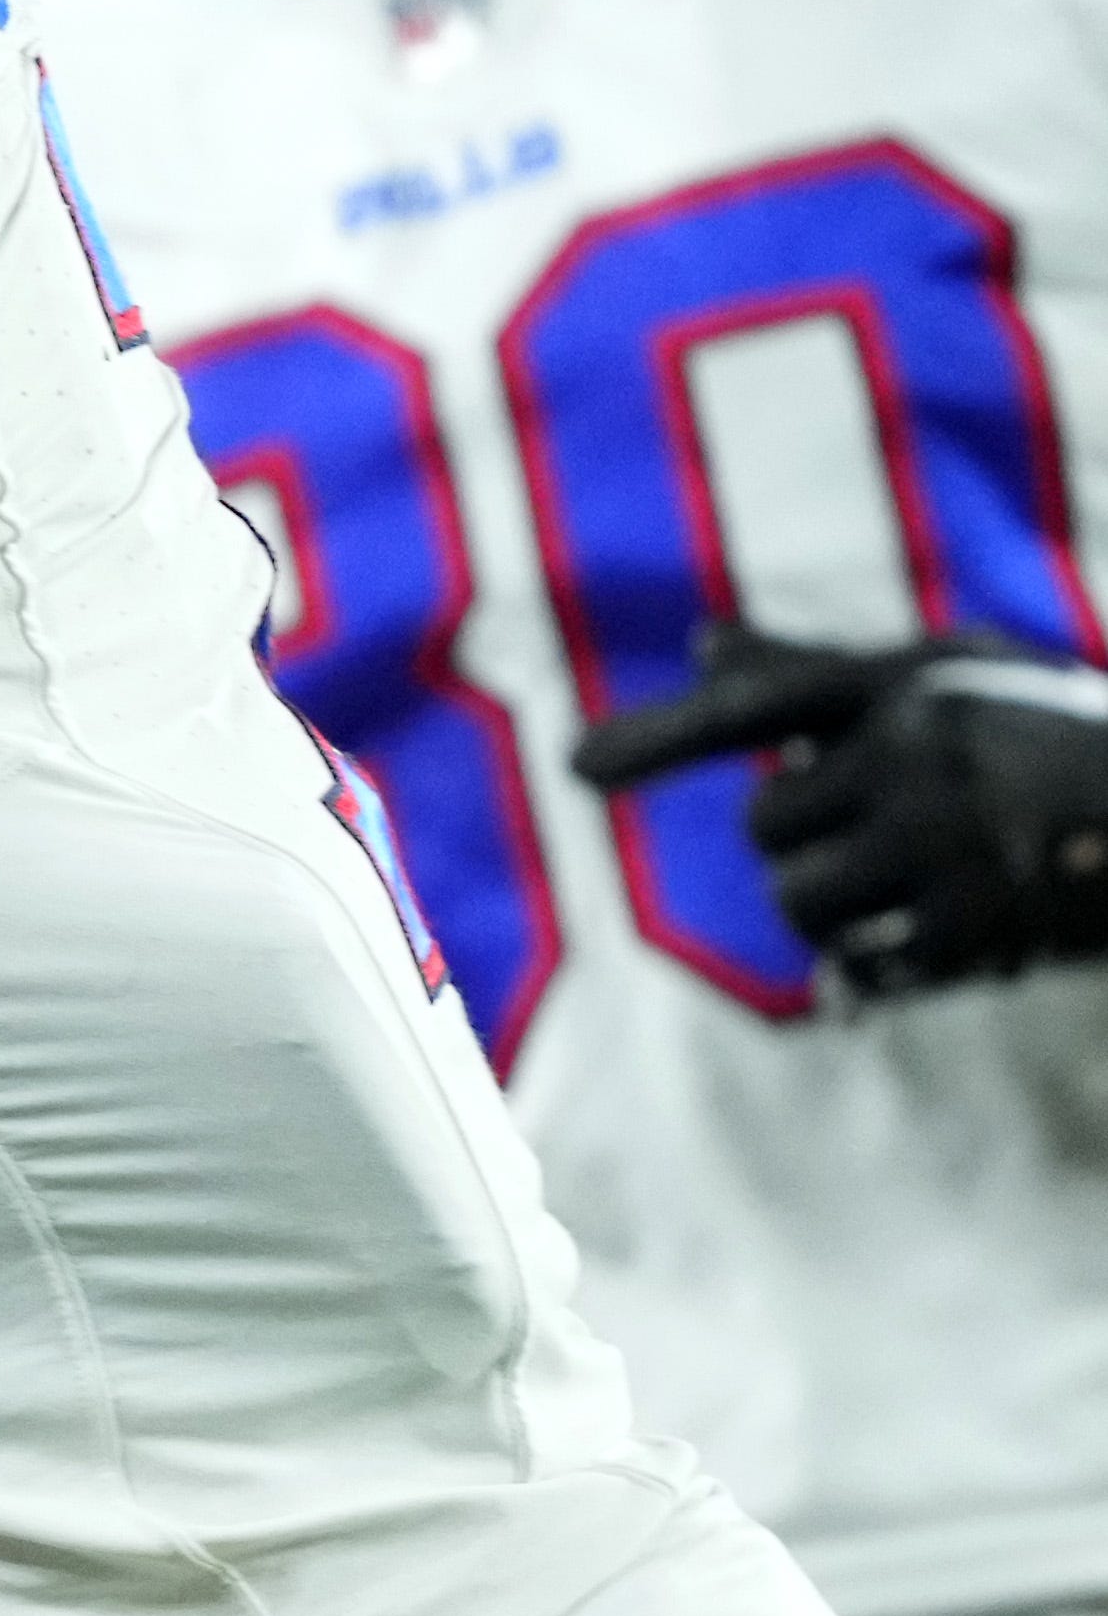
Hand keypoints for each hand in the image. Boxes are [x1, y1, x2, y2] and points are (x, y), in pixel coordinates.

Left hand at [568, 624, 1107, 995]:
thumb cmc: (1039, 736)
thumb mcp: (944, 681)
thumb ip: (818, 673)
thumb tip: (707, 644)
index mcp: (910, 685)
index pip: (763, 705)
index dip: (666, 736)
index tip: (576, 766)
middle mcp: (926, 754)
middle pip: (767, 827)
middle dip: (802, 842)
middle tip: (885, 832)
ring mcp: (957, 843)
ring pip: (799, 903)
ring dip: (832, 911)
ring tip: (907, 887)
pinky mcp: (985, 929)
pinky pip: (860, 970)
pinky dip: (877, 971)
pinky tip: (929, 945)